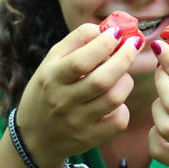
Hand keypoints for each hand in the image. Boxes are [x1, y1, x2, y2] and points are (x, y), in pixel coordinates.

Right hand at [16, 24, 140, 167]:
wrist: (34, 136)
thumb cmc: (48, 89)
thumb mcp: (51, 62)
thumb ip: (76, 41)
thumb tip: (105, 29)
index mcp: (51, 78)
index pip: (81, 61)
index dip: (103, 44)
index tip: (117, 33)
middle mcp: (62, 101)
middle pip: (102, 80)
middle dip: (124, 59)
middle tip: (134, 44)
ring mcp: (77, 122)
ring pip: (114, 99)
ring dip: (126, 81)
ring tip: (123, 74)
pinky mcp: (89, 138)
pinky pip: (118, 122)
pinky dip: (123, 109)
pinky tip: (116, 101)